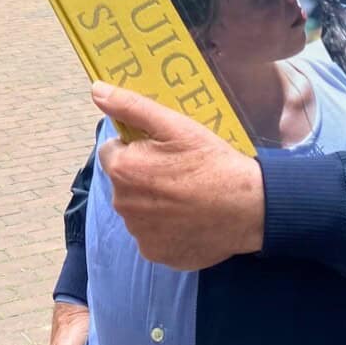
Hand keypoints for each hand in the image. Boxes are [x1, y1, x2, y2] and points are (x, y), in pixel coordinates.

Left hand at [93, 82, 265, 270]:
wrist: (248, 207)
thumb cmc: (212, 162)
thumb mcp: (175, 126)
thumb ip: (131, 106)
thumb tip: (97, 90)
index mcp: (123, 170)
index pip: (113, 152)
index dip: (137, 148)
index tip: (164, 151)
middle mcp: (123, 205)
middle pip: (124, 181)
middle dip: (143, 175)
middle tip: (179, 172)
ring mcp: (139, 234)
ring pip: (137, 209)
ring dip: (152, 202)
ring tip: (187, 195)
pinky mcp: (155, 254)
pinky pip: (152, 235)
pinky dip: (165, 228)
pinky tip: (189, 218)